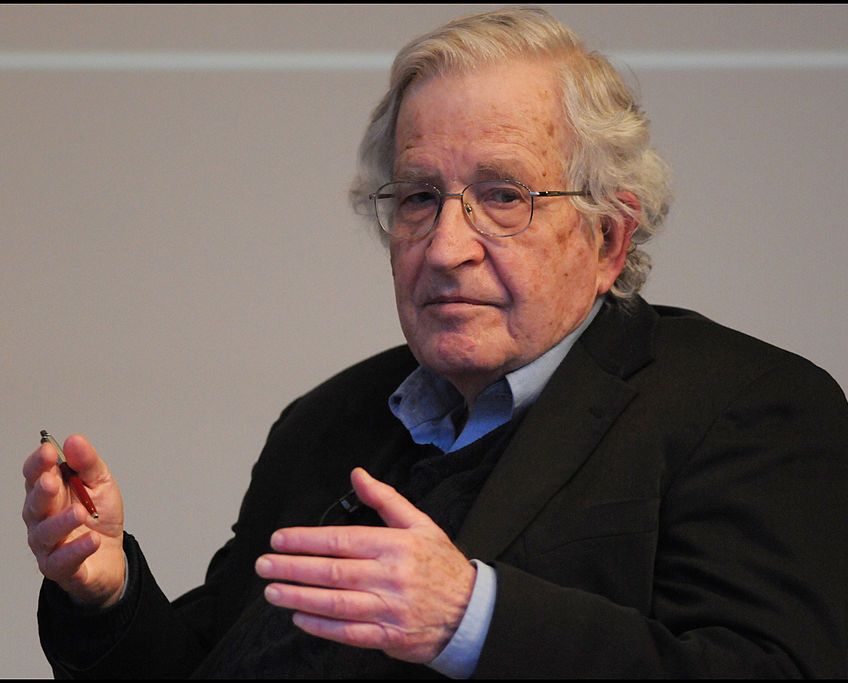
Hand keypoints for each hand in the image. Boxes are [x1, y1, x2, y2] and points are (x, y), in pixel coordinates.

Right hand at [22, 434, 125, 606]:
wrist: (112, 555)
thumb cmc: (100, 517)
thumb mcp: (101, 483)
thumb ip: (88, 463)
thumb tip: (73, 440)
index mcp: (51, 492)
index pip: (35, 475)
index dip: (39, 463)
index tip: (48, 451)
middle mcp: (42, 518)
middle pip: (34, 503)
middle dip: (42, 492)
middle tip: (52, 482)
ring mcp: (48, 544)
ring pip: (45, 533)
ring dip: (61, 522)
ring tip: (80, 513)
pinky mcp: (60, 567)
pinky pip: (62, 561)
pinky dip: (76, 550)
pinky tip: (92, 539)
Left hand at [255, 467, 475, 662]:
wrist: (471, 611)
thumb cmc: (440, 564)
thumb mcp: (419, 523)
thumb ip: (385, 499)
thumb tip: (357, 474)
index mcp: (395, 545)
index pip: (342, 541)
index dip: (306, 540)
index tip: (279, 539)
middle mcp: (390, 576)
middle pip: (332, 572)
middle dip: (293, 567)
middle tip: (264, 564)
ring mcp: (389, 609)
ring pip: (336, 603)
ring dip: (299, 597)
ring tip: (272, 591)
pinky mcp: (389, 636)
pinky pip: (349, 632)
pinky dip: (321, 627)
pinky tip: (299, 618)